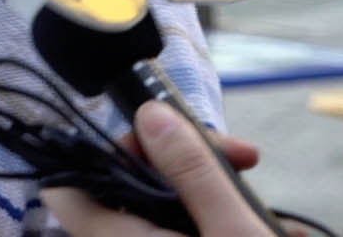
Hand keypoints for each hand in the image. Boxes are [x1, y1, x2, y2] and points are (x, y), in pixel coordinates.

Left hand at [43, 102, 294, 235]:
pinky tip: (278, 230)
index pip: (64, 189)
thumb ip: (193, 172)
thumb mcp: (232, 229)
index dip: (95, 152)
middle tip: (245, 155)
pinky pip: (194, 230)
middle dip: (188, 165)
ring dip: (220, 196)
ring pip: (171, 210)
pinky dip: (228, 223)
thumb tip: (152, 116)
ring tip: (273, 206)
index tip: (151, 132)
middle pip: (131, 188)